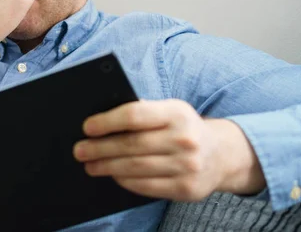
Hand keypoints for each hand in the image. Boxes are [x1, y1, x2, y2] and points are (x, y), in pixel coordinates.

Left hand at [73, 99, 265, 201]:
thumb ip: (142, 112)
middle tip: (79, 150)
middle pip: (131, 144)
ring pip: (136, 167)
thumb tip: (101, 121)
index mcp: (176, 112)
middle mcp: (184, 138)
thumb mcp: (169, 110)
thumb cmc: (182, 128)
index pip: (134, 115)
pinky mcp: (187, 188)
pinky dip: (125, 181)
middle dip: (100, 148)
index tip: (87, 127)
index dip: (107, 121)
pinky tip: (113, 176)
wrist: (221, 154)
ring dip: (107, 167)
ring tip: (90, 165)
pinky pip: (147, 186)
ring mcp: (188, 166)